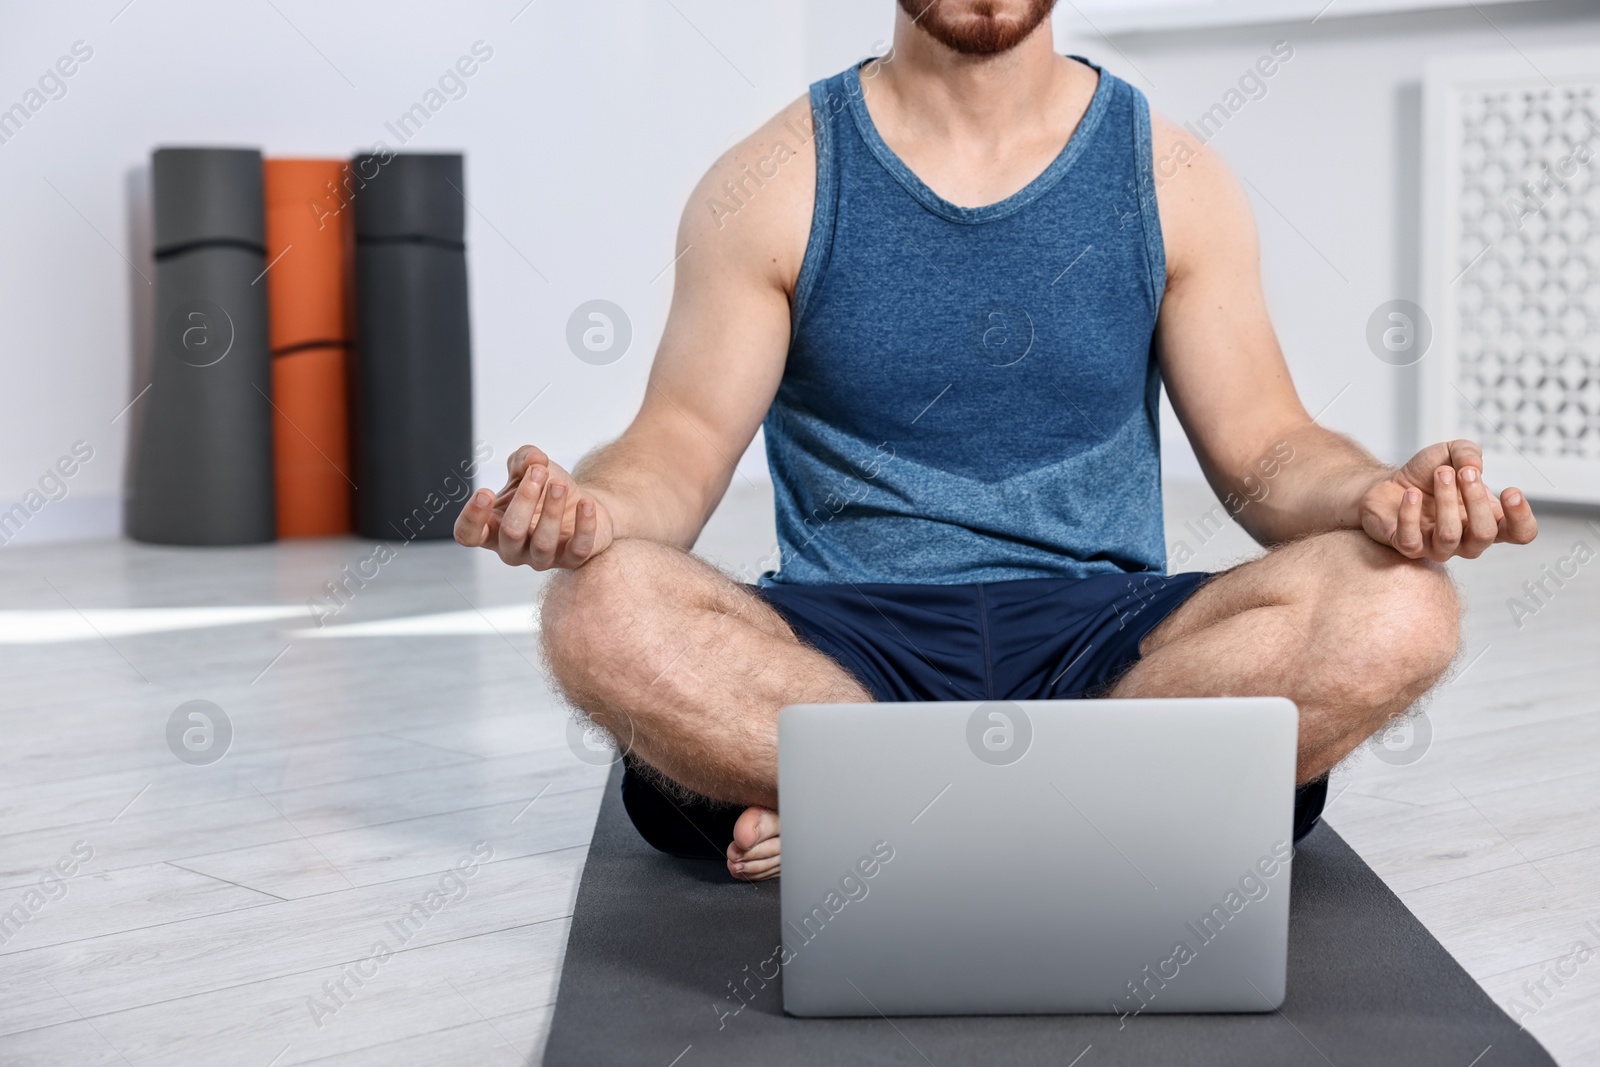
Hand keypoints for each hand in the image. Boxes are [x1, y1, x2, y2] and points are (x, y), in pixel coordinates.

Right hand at [453, 445, 614, 568]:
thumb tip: (534, 458)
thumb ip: (524, 457)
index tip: (486, 492)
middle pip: (510, 533)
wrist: (584, 504)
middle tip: (539, 472)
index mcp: (492, 528)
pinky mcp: (572, 559)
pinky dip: (583, 526)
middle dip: (524, 499)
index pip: (469, 534)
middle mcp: (513, 549)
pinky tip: (585, 503)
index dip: (472, 518)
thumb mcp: (530, 467)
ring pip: (542, 543)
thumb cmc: (547, 488)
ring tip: (559, 484)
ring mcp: (542, 558)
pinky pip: (578, 549)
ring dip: (552, 510)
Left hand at [1359, 440, 1536, 560]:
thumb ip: (1468, 453)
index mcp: (1489, 519)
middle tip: (1465, 472)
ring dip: (1445, 501)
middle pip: (1484, 535)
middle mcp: (1467, 540)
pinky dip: (1410, 513)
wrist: (1386, 484)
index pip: (1521, 533)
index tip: (1510, 490)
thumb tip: (1473, 466)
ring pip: (1449, 537)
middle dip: (1476, 499)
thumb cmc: (1426, 474)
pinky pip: (1411, 539)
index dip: (1522, 518)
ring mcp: (1437, 547)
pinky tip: (1411, 493)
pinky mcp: (1408, 547)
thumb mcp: (1451, 453)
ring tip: (1441, 473)